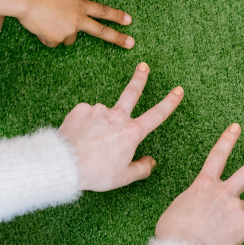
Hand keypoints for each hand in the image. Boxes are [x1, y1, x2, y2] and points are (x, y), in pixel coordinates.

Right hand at [19, 0, 134, 48]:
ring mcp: (67, 31)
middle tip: (131, 44)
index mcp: (80, 5)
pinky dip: (48, 37)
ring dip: (63, 32)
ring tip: (49, 19)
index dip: (117, 16)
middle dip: (118, 38)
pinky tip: (40, 26)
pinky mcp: (54, 39)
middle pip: (100, 31)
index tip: (129, 21)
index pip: (102, 11)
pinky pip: (53, 42)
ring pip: (70, 38)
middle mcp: (77, 20)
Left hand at [57, 62, 183, 190]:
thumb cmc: (96, 173)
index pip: (157, 114)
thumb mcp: (123, 177)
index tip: (178, 90)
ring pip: (103, 115)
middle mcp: (117, 116)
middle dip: (140, 78)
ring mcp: (98, 110)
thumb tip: (151, 162)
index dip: (170, 102)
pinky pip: (86, 116)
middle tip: (143, 66)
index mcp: (132, 132)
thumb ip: (141, 169)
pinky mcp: (80, 109)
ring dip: (99, 124)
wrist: (65, 164)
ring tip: (89, 143)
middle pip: (132, 92)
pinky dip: (84, 124)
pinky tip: (78, 136)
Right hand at [155, 123, 243, 244]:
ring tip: (217, 232)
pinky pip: (241, 228)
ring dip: (234, 219)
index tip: (236, 127)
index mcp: (203, 185)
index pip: (217, 156)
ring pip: (243, 209)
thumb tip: (207, 209)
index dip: (227, 140)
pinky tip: (220, 240)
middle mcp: (223, 192)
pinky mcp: (243, 224)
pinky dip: (233, 235)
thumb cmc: (174, 233)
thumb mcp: (180, 208)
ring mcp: (236, 207)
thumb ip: (198, 202)